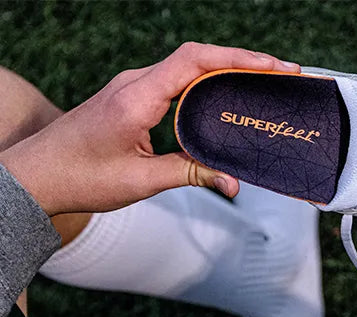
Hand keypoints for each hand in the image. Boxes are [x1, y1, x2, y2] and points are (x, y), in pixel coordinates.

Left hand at [0, 42, 298, 216]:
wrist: (36, 176)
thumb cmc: (81, 178)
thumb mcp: (141, 181)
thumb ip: (191, 175)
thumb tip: (234, 184)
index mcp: (136, 97)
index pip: (194, 61)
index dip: (237, 58)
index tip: (273, 66)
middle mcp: (135, 83)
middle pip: (198, 57)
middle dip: (244, 61)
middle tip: (284, 74)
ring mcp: (133, 87)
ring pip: (188, 67)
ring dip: (227, 70)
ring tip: (265, 83)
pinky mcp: (132, 97)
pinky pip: (177, 81)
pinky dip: (207, 84)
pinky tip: (228, 99)